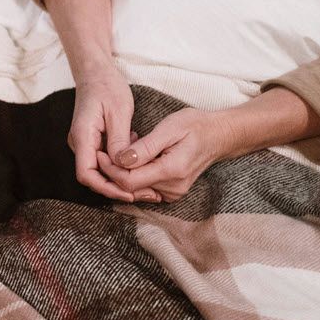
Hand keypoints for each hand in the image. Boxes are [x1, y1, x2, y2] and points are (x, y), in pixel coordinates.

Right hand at [67, 67, 154, 202]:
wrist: (96, 72)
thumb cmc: (107, 87)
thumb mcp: (118, 112)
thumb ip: (119, 141)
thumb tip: (123, 166)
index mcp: (82, 136)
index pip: (86, 174)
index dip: (106, 188)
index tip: (128, 193)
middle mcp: (80, 143)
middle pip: (93, 177)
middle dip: (117, 187)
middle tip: (146, 192)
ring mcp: (85, 143)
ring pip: (100, 170)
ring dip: (121, 177)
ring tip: (146, 178)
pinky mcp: (92, 141)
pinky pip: (104, 160)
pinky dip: (120, 165)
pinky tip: (137, 160)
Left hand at [96, 107, 235, 202]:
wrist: (219, 135)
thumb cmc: (195, 126)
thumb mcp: (169, 128)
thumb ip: (145, 147)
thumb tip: (121, 160)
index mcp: (172, 171)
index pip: (129, 181)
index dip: (110, 169)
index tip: (100, 153)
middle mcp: (173, 188)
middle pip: (130, 188)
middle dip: (114, 171)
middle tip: (106, 150)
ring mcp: (173, 193)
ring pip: (135, 190)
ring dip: (123, 173)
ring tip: (122, 151)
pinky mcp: (172, 192)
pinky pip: (145, 189)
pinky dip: (135, 176)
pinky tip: (134, 159)